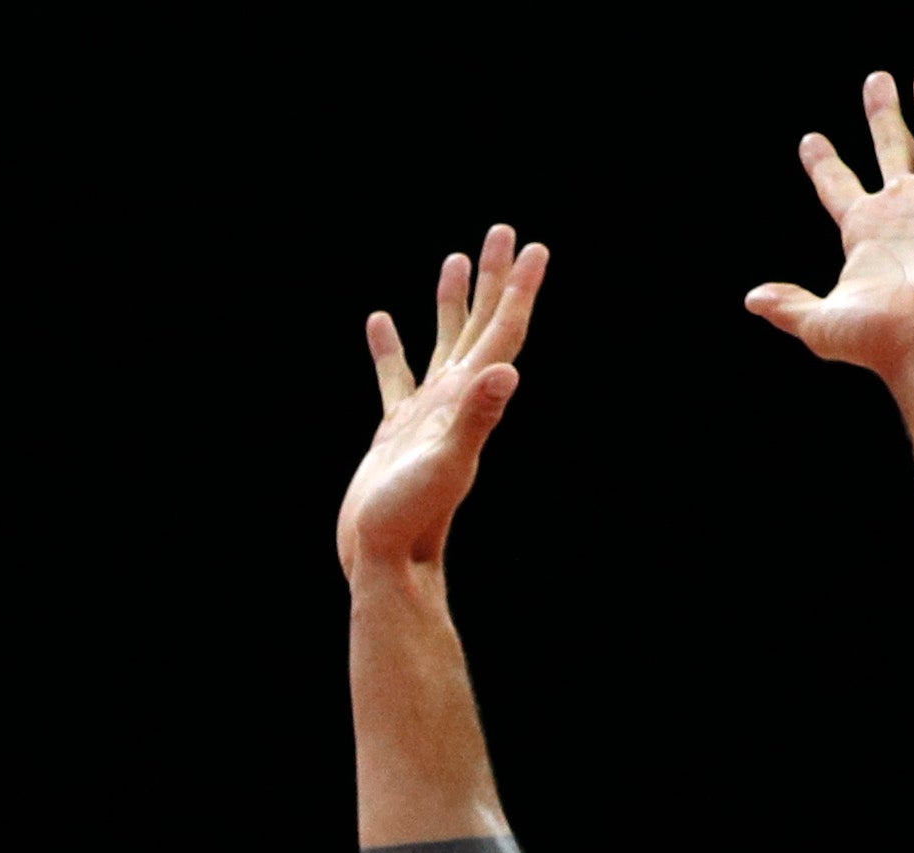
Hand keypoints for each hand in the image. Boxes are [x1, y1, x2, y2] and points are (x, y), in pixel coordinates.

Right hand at [337, 225, 546, 577]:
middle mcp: (455, 401)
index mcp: (469, 400)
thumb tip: (506, 371)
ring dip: (451, 303)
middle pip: (480, 326)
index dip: (519, 290)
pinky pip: (395, 376)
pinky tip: (380, 320)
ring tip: (455, 259)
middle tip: (501, 231)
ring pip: (444, 344)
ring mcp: (426, 414)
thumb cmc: (412, 517)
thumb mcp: (446, 462)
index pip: (502, 333)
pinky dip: (389, 347)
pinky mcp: (395, 430)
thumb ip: (474, 416)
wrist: (384, 560)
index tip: (533, 248)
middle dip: (492, 280)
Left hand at [750, 70, 913, 376]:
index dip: (824, 164)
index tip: (811, 141)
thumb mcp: (820, 323)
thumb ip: (788, 306)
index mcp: (862, 231)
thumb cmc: (878, 340)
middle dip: (883, 115)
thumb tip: (754, 299)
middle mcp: (901, 210)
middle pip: (889, 148)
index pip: (838, 186)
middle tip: (875, 81)